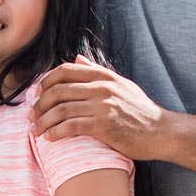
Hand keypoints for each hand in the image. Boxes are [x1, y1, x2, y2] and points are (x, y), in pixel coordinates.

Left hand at [33, 55, 175, 160]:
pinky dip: (56, 132)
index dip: (46, 81)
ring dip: (44, 121)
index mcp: (104, 76)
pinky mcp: (105, 125)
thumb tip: (79, 58)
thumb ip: (97, 71)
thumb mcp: (121, 84)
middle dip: (40, 104)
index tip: (38, 94)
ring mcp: (103, 105)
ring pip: (61, 109)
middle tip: (32, 116)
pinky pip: (71, 126)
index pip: (65, 70)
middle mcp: (102, 87)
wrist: (162, 132)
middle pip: (58, 90)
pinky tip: (50, 138)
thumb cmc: (140, 110)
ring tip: (36, 130)